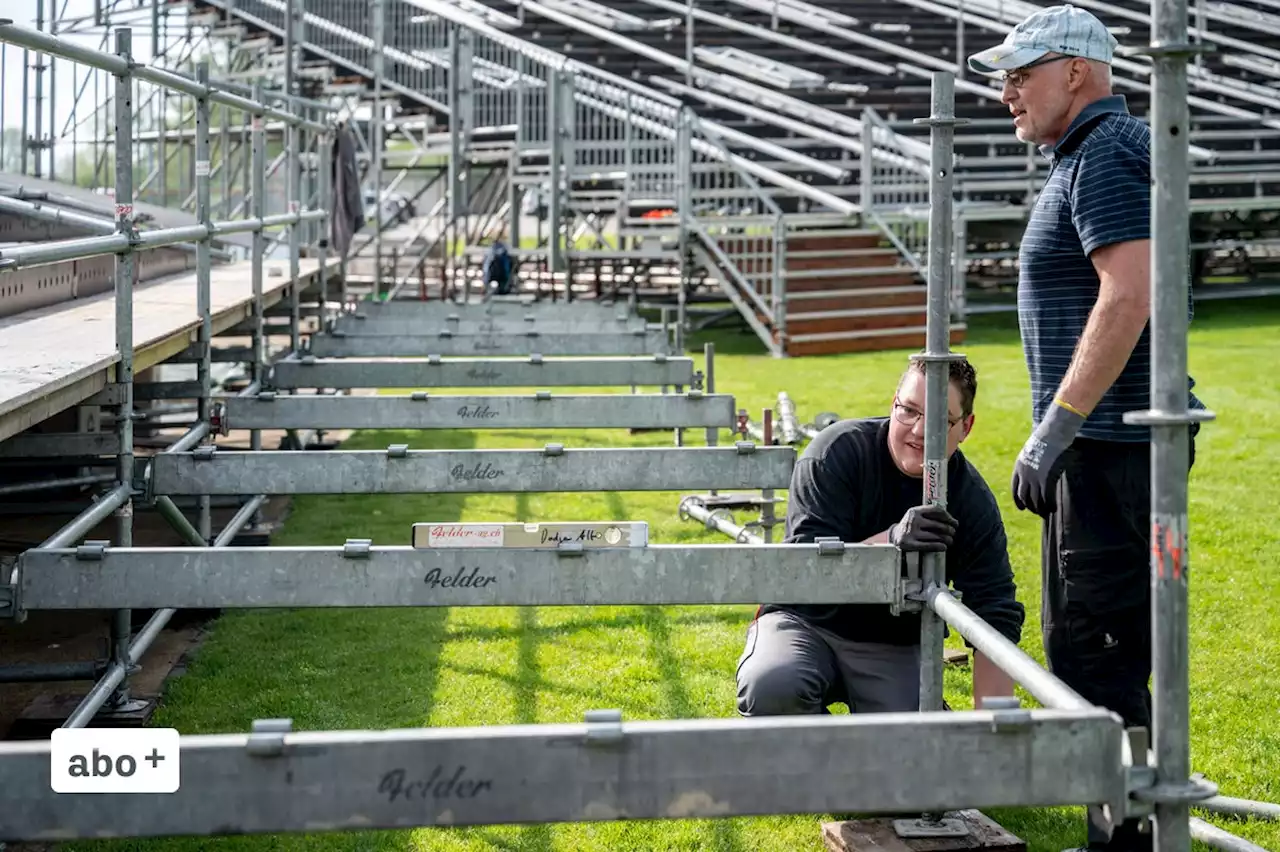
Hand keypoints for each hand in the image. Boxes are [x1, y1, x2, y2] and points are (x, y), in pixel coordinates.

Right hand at [889, 504, 957, 551]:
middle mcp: (913, 521)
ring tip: (950, 541)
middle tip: (953, 532)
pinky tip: (944, 547)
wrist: (893, 537)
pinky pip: (929, 545)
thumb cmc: (910, 526)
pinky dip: (939, 546)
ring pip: (936, 536)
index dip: (948, 517)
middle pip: (938, 524)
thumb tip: (951, 521)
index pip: (936, 511)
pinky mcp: (910, 544)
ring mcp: (911, 533)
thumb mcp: (916, 516)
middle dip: (949, 529)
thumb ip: (929, 515)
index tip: (954, 522)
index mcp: (915, 511)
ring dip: (947, 539)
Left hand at [1011, 401, 1084, 515]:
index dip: (1018, 500)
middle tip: (1038, 512)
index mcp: (1019, 467)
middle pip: (1024, 497)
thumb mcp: (1031, 451)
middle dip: (1030, 507)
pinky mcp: (1046, 479)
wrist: (1052, 434)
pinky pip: (1047, 497)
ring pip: (1035, 500)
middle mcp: (1024, 475)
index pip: (1015, 488)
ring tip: (1046, 513)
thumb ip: (1031, 463)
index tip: (1022, 508)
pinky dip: (1050, 505)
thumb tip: (1037, 469)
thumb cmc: (1045, 439)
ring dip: (1041, 509)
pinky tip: (1054, 508)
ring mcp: (1035, 478)